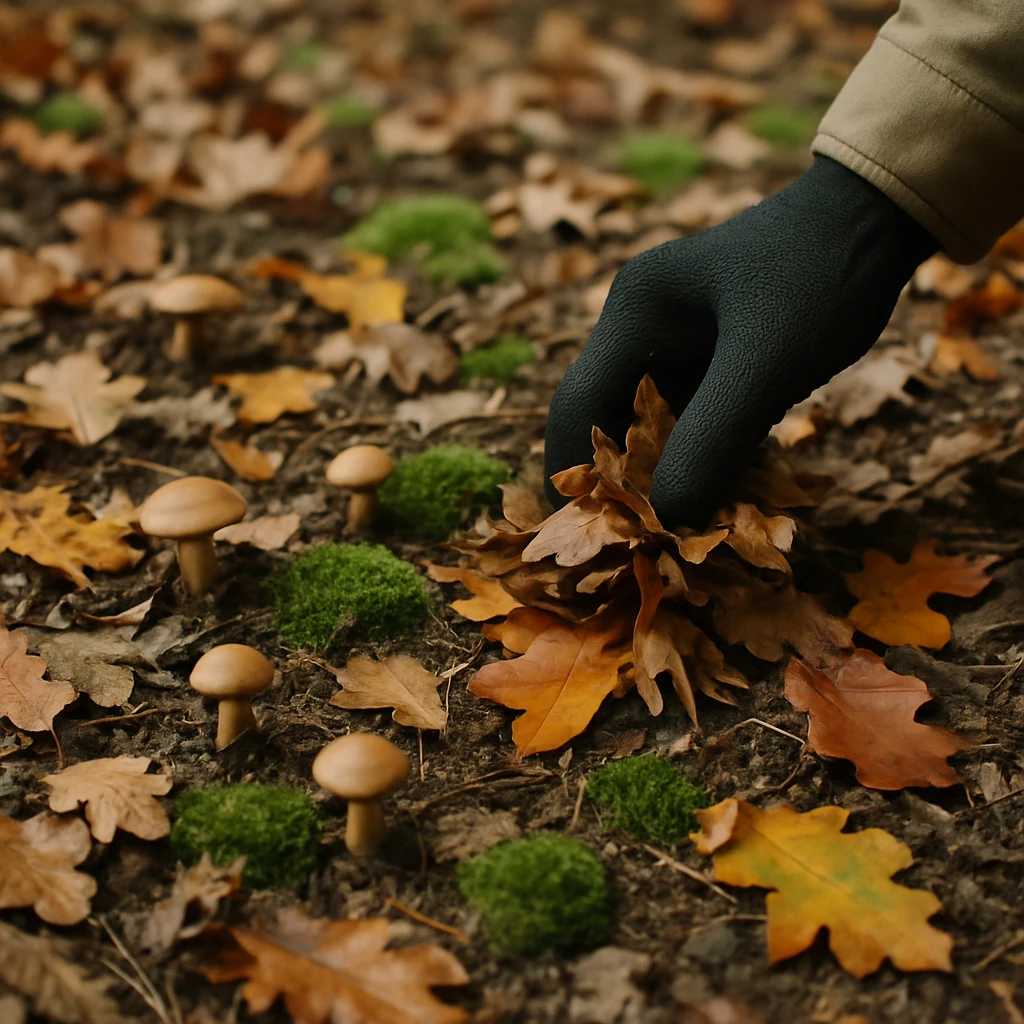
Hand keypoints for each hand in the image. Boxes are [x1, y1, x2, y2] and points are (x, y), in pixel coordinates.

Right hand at [544, 156, 937, 527]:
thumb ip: (712, 439)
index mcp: (633, 312)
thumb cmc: (819, 276)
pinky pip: (692, 418)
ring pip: (651, 425)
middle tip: (641, 538)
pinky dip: (703, 455)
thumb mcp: (766, 363)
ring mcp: (676, 340)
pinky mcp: (712, 356)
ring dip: (667, 473)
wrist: (877, 218)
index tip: (587, 530)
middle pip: (609, 418)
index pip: (577, 403)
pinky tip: (723, 491)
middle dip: (623, 479)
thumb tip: (666, 518)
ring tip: (682, 526)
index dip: (573, 471)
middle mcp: (641, 327)